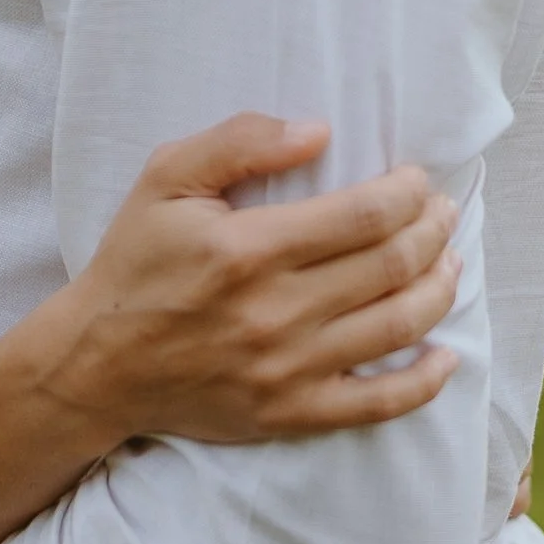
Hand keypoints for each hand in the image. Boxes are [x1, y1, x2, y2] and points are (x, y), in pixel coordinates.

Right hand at [36, 114, 461, 446]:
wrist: (95, 364)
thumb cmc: (134, 264)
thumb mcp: (164, 180)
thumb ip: (238, 141)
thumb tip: (319, 131)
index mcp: (249, 249)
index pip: (365, 215)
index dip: (409, 193)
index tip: (418, 182)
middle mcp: (276, 311)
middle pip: (392, 265)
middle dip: (434, 231)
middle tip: (444, 214)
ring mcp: (287, 369)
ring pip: (398, 326)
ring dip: (439, 289)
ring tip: (448, 263)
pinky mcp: (290, 413)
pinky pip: (379, 404)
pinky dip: (424, 381)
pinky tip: (445, 355)